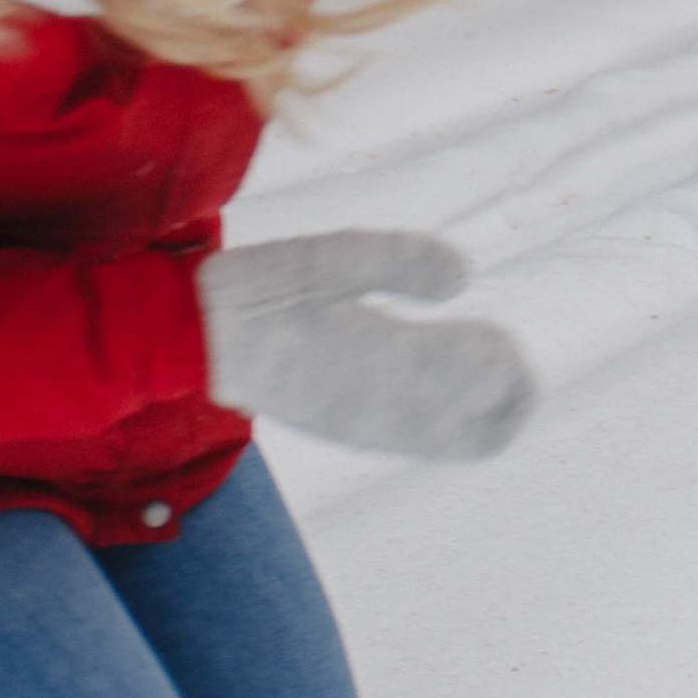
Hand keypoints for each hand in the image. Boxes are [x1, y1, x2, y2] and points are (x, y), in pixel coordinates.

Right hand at [198, 231, 536, 462]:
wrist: (188, 346)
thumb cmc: (263, 291)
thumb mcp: (334, 257)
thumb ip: (402, 262)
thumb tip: (465, 277)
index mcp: (382, 363)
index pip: (476, 383)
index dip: (506, 366)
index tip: (499, 334)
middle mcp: (379, 408)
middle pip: (479, 429)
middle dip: (509, 396)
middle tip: (502, 348)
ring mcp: (363, 426)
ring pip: (453, 440)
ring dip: (485, 409)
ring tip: (480, 356)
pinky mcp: (346, 430)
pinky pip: (417, 440)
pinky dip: (450, 420)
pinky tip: (448, 382)